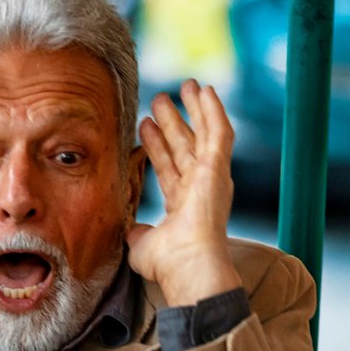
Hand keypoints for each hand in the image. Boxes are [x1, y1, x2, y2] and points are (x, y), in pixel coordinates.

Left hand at [127, 79, 243, 305]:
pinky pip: (219, 132)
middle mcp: (199, 188)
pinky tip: (206, 91)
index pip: (168, 168)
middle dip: (172, 123)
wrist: (187, 264)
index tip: (144, 126)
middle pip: (184, 146)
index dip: (156, 147)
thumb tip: (131, 231)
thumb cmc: (167, 262)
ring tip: (184, 86)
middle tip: (160, 100)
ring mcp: (211, 177)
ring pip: (202, 134)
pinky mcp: (218, 167)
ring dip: (193, 109)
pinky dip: (214, 110)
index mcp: (183, 205)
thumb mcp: (141, 244)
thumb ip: (137, 233)